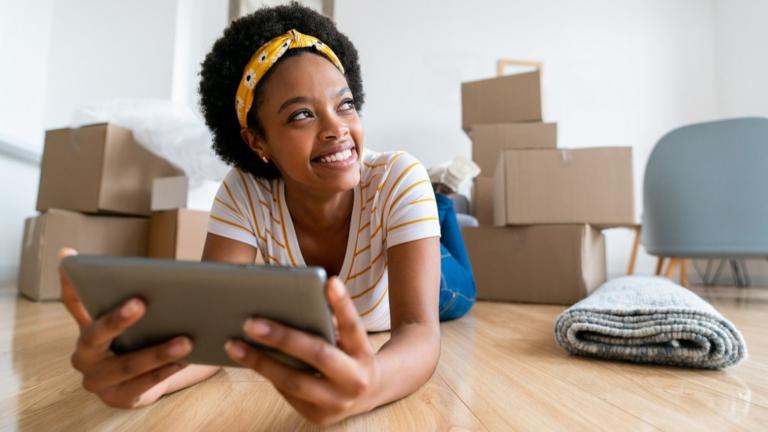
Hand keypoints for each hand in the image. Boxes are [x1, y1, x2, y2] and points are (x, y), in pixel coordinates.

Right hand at [59, 248, 192, 407]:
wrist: (140, 384)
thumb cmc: (137, 341)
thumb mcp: (132, 319)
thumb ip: (135, 295)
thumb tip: (158, 270)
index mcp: (86, 328)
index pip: (73, 301)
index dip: (72, 283)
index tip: (72, 259)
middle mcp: (84, 355)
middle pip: (95, 335)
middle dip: (117, 319)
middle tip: (141, 303)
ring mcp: (97, 380)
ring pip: (126, 365)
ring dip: (157, 353)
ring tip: (185, 341)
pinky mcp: (117, 398)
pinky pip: (142, 385)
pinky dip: (164, 372)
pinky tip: (184, 362)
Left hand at [225, 277, 378, 424]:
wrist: (368, 394)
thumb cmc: (349, 355)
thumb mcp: (349, 339)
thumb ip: (329, 324)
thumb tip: (293, 305)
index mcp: (364, 354)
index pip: (353, 326)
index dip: (342, 304)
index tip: (328, 281)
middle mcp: (355, 380)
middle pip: (318, 355)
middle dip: (283, 338)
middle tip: (251, 323)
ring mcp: (337, 403)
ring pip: (293, 382)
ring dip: (261, 362)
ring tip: (234, 345)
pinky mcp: (318, 417)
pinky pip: (286, 393)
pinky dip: (267, 373)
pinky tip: (247, 359)